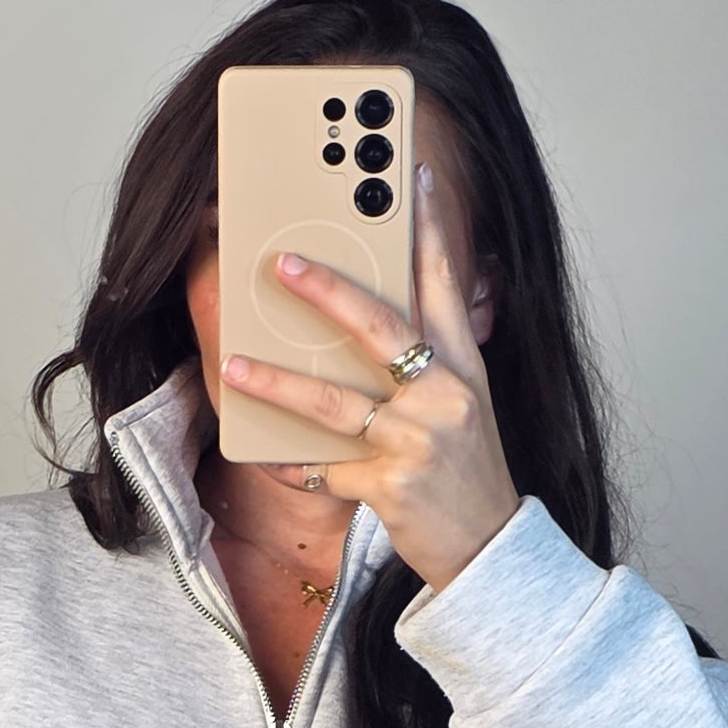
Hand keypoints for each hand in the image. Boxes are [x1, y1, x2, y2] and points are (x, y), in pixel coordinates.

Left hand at [218, 159, 522, 593]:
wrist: (490, 551)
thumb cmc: (466, 473)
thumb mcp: (464, 407)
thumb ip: (426, 363)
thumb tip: (365, 327)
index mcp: (463, 368)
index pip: (446, 284)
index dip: (428, 227)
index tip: (410, 176)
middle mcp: (444, 397)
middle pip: (380, 330)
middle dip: (328, 292)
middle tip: (282, 263)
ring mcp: (417, 443)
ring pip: (335, 404)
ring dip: (280, 384)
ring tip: (237, 365)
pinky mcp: (392, 488)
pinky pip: (326, 470)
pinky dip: (295, 465)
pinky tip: (267, 454)